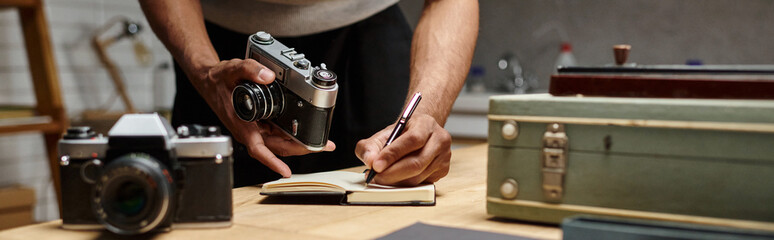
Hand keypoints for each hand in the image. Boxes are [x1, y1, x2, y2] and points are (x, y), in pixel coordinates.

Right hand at [191, 58, 334, 176]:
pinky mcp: (259, 124)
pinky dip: (291, 134)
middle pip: (277, 147)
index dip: (272, 162)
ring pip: (279, 142)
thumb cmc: (218, 81)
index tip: (285, 171)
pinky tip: (304, 130)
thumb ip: (249, 70)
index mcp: (242, 124)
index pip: (258, 149)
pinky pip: (277, 134)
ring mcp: (255, 129)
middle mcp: (249, 130)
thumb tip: (268, 76)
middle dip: (300, 149)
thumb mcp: (232, 70)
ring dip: (298, 143)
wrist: (210, 81)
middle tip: (322, 146)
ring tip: (319, 141)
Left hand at [355, 114, 451, 185]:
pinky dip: (405, 184)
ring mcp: (444, 156)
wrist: (420, 134)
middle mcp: (440, 139)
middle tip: (375, 177)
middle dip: (392, 173)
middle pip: (417, 163)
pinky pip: (421, 183)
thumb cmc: (402, 134)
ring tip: (382, 177)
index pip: (412, 140)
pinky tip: (397, 178)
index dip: (393, 154)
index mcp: (426, 124)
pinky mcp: (443, 170)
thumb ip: (370, 146)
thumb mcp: (383, 134)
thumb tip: (370, 161)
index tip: (376, 165)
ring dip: (396, 181)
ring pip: (418, 177)